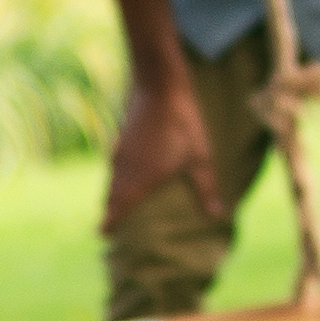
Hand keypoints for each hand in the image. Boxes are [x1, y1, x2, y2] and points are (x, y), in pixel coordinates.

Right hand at [106, 73, 218, 233]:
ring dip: (112, 194)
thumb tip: (217, 214)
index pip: (120, 206)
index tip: (102, 234)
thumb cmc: (182, 123)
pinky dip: (115, 176)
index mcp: (143, 178)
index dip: (109, 221)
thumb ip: (206, 187)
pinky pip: (113, 164)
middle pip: (113, 196)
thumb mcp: (200, 157)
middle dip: (110, 211)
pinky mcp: (121, 137)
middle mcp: (127, 168)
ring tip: (114, 204)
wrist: (159, 86)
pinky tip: (122, 173)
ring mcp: (121, 151)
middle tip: (108, 226)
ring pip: (112, 180)